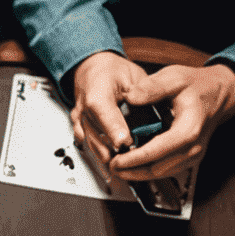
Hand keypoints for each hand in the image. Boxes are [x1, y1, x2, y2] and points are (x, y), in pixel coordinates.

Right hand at [69, 51, 151, 171]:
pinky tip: (108, 162)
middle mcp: (84, 110)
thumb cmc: (111, 71)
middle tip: (127, 160)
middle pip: (96, 136)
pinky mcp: (79, 129)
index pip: (106, 116)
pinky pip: (87, 145)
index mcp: (98, 94)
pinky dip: (98, 153)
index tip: (125, 143)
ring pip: (90, 144)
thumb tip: (155, 116)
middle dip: (112, 149)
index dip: (116, 131)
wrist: (91, 69)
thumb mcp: (134, 77)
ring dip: (104, 156)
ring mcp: (80, 121)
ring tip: (119, 167)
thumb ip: (142, 98)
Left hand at [110, 63, 234, 184]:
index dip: (133, 159)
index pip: (155, 152)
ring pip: (160, 174)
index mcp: (188, 129)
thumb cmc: (198, 85)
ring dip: (138, 173)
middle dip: (131, 170)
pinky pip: (166, 171)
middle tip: (112, 165)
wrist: (219, 93)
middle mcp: (192, 148)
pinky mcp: (189, 159)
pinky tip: (134, 165)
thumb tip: (130, 97)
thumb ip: (151, 88)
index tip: (116, 160)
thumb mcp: (174, 78)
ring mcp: (192, 156)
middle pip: (156, 169)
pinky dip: (148, 170)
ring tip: (119, 167)